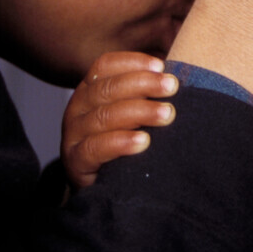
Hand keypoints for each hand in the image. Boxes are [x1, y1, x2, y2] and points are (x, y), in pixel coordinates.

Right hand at [60, 51, 176, 188]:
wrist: (104, 190)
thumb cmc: (125, 144)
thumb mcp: (133, 114)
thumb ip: (149, 91)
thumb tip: (178, 71)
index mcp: (90, 91)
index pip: (105, 66)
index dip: (133, 62)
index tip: (162, 66)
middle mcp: (78, 108)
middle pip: (106, 88)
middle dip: (143, 84)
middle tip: (172, 87)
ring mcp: (73, 135)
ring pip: (103, 116)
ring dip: (139, 112)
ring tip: (167, 114)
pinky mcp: (75, 162)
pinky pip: (94, 148)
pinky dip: (120, 143)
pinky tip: (144, 142)